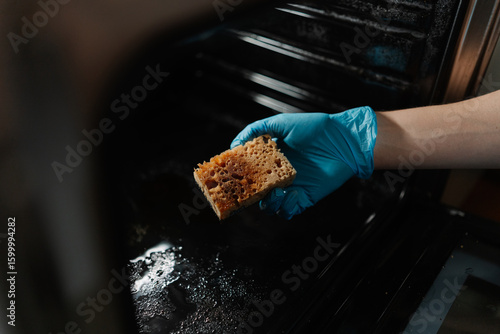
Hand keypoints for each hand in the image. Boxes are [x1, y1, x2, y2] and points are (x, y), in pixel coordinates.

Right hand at [230, 107, 376, 218]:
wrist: (344, 141)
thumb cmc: (315, 128)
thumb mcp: (282, 122)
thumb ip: (257, 129)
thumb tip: (235, 143)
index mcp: (272, 158)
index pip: (250, 171)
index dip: (239, 175)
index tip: (229, 177)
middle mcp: (280, 174)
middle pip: (258, 191)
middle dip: (250, 195)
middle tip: (246, 192)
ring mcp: (292, 187)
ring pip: (271, 204)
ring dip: (267, 203)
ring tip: (272, 194)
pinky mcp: (305, 197)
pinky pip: (290, 209)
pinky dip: (285, 207)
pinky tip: (287, 196)